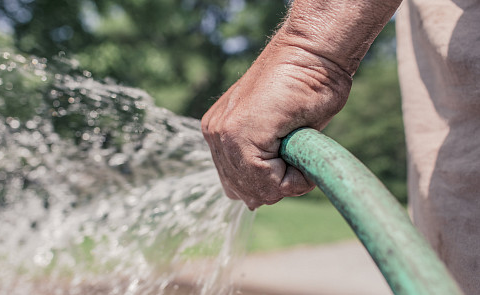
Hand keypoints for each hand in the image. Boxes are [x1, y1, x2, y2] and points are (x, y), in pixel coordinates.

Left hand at [201, 28, 351, 209]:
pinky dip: (293, 178)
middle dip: (277, 185)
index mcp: (221, 133)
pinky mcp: (237, 133)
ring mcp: (222, 134)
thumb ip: (262, 162)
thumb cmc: (306, 87)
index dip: (272, 184)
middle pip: (245, 192)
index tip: (293, 159)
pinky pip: (266, 181)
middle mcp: (215, 135)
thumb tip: (252, 202)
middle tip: (298, 156)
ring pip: (255, 190)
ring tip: (300, 151)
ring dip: (286, 181)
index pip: (239, 185)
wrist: (313, 53)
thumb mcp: (280, 134)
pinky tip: (301, 151)